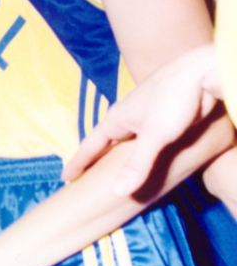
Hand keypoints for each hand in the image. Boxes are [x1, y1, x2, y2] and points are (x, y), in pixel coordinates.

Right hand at [62, 44, 221, 195]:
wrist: (200, 73)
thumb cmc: (173, 100)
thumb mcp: (154, 135)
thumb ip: (137, 165)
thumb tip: (116, 192)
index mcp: (116, 119)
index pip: (90, 145)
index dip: (77, 163)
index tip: (65, 178)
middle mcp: (125, 116)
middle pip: (104, 141)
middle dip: (92, 157)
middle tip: (84, 176)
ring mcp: (143, 115)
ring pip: (123, 138)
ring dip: (114, 152)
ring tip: (109, 167)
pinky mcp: (160, 115)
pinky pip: (140, 136)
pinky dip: (134, 148)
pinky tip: (141, 154)